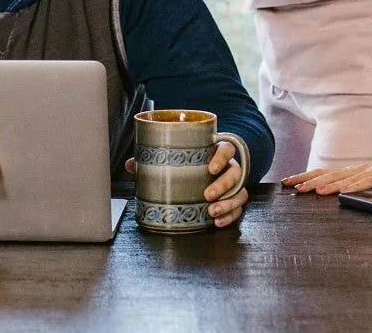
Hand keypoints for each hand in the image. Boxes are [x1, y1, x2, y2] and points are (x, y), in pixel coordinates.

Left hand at [124, 138, 247, 228]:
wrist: (211, 168)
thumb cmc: (193, 161)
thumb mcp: (178, 158)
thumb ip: (156, 159)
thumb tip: (131, 165)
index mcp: (216, 151)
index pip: (227, 149)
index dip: (221, 157)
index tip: (210, 168)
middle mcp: (229, 166)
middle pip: (235, 173)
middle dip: (222, 185)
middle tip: (207, 195)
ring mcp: (234, 184)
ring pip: (240, 192)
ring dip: (228, 203)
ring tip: (212, 212)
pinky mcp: (235, 200)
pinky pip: (239, 208)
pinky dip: (231, 215)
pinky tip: (218, 222)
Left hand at [282, 149, 371, 195]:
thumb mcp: (366, 184)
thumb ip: (351, 187)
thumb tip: (330, 194)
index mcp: (351, 172)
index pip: (324, 173)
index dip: (306, 176)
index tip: (288, 182)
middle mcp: (357, 169)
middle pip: (329, 174)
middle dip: (309, 180)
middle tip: (292, 186)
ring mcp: (370, 172)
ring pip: (345, 179)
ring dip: (328, 184)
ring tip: (313, 191)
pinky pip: (367, 183)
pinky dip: (354, 187)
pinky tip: (343, 191)